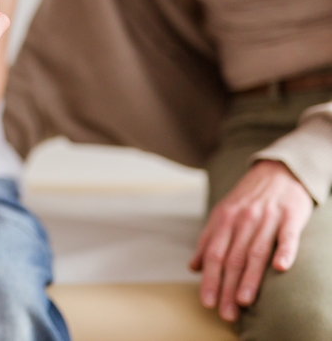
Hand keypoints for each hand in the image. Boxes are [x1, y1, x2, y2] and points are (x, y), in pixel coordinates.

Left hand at [190, 160, 313, 321]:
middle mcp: (242, 220)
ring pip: (256, 251)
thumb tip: (192, 267)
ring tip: (244, 301)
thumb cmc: (248, 199)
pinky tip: (281, 269)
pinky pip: (287, 236)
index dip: (210, 279)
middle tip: (226, 312)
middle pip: (233, 258)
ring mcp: (266, 218)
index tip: (207, 303)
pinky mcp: (290, 216)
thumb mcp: (223, 215)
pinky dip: (284, 252)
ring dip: (250, 278)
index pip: (214, 255)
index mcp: (224, 220)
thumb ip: (208, 240)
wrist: (277, 170)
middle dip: (228, 287)